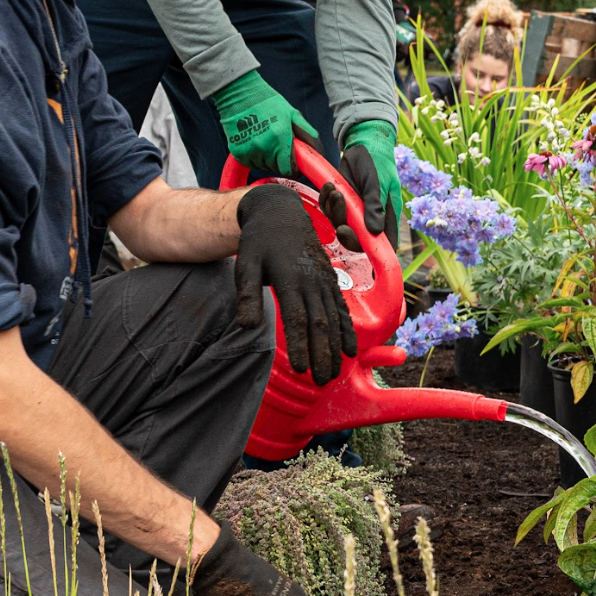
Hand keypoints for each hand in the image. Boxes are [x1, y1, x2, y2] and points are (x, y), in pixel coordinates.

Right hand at [210, 70, 316, 176]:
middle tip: (278, 146)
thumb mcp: (292, 114)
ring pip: (263, 167)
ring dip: (267, 159)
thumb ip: (306, 133)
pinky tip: (254, 142)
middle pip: (276, 168)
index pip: (289, 169)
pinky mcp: (238, 153)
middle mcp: (265, 146)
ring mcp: (250, 150)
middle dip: (280, 161)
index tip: (294, 166)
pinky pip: (251, 163)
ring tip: (265, 141)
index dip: (294, 170)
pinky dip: (254, 157)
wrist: (240, 95)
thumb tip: (319, 151)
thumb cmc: (269, 103)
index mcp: (280, 137)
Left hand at [234, 182, 357, 384]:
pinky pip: (341, 309)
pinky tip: (350, 351)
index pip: (297, 318)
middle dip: (322, 355)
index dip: (301, 345)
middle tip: (321, 382)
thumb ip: (246, 295)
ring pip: (333, 319)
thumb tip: (246, 327)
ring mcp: (324, 281)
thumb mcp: (245, 265)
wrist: (280, 213)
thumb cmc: (258, 242)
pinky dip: (347, 330)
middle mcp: (311, 282)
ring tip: (333, 374)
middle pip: (320, 324)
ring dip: (335, 348)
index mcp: (289, 279)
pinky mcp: (330, 281)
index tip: (301, 369)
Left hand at [339, 119, 405, 249]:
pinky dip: (326, 200)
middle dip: (347, 236)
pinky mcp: (340, 202)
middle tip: (341, 227)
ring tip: (335, 191)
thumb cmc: (377, 162)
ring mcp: (354, 210)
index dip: (376, 255)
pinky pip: (329, 210)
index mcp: (386, 216)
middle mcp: (370, 217)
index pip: (384, 243)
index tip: (367, 265)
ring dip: (335, 212)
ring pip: (340, 225)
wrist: (363, 144)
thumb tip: (374, 232)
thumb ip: (374, 205)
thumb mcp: (377, 182)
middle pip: (358, 241)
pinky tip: (329, 185)